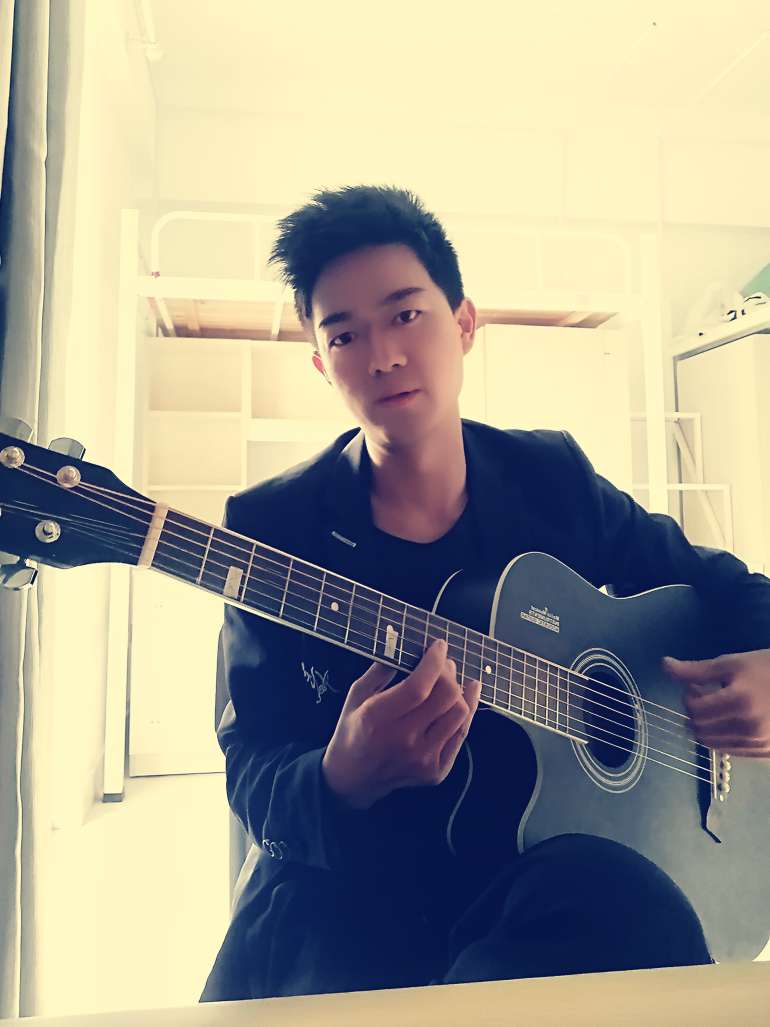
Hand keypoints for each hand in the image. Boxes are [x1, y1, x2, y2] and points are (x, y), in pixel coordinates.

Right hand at [322, 638, 482, 808]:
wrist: (352, 779)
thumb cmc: (353, 731)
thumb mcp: (356, 695)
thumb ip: (380, 669)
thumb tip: (402, 640)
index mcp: (378, 719)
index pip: (418, 687)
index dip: (434, 661)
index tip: (438, 645)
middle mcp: (404, 741)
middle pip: (446, 697)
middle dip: (449, 672)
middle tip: (443, 662)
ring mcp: (423, 759)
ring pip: (459, 714)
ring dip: (460, 690)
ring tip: (452, 679)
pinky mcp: (436, 771)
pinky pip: (461, 734)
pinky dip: (467, 711)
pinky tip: (467, 695)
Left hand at [662, 648, 769, 756]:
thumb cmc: (767, 668)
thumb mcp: (731, 663)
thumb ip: (695, 669)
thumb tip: (664, 665)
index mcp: (739, 701)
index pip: (694, 709)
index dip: (688, 696)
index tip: (695, 685)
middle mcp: (748, 727)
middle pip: (700, 729)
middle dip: (694, 713)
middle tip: (703, 696)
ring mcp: (758, 743)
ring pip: (713, 744)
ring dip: (706, 726)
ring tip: (717, 707)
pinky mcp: (765, 753)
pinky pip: (731, 751)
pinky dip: (722, 737)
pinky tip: (731, 720)